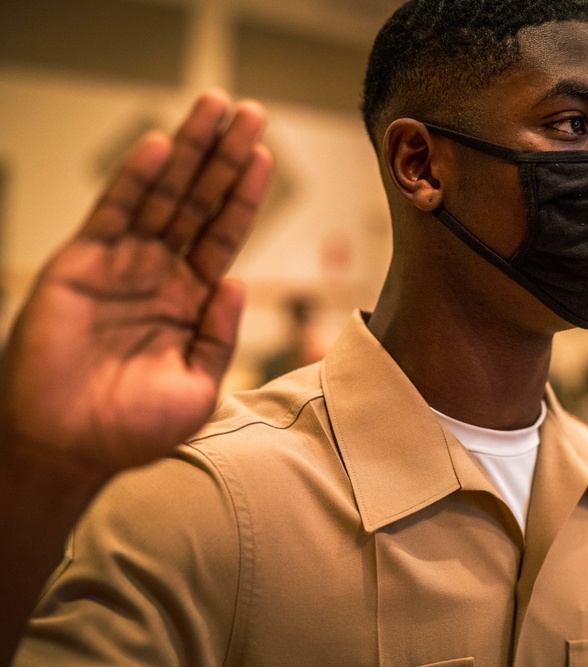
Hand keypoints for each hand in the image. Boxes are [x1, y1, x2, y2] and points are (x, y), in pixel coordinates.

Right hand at [0, 91, 272, 479]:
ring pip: (162, 195)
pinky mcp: (82, 264)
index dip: (244, 195)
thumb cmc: (133, 428)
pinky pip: (113, 212)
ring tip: (213, 107)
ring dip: (188, 150)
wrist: (68, 448)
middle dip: (224, 156)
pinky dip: (135, 178)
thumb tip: (239, 282)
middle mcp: (160, 274)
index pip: (225, 235)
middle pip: (200, 202)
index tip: (264, 155)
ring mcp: (122, 265)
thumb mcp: (199, 385)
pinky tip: (161, 148)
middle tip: (250, 111)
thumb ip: (221, 333)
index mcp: (192, 300)